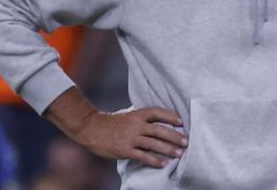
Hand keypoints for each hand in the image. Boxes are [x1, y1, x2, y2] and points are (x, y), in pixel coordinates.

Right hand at [70, 107, 186, 168]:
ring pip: (153, 144)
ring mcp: (130, 138)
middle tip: (186, 141)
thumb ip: (140, 119)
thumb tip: (156, 123)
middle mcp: (135, 125)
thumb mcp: (126, 115)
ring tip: (179, 154)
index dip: (170, 116)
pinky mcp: (125, 150)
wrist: (91, 129)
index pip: (156, 112)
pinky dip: (154, 160)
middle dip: (174, 136)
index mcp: (136, 115)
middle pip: (158, 130)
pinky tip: (163, 164)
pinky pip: (143, 156)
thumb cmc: (109, 123)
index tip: (181, 121)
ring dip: (168, 149)